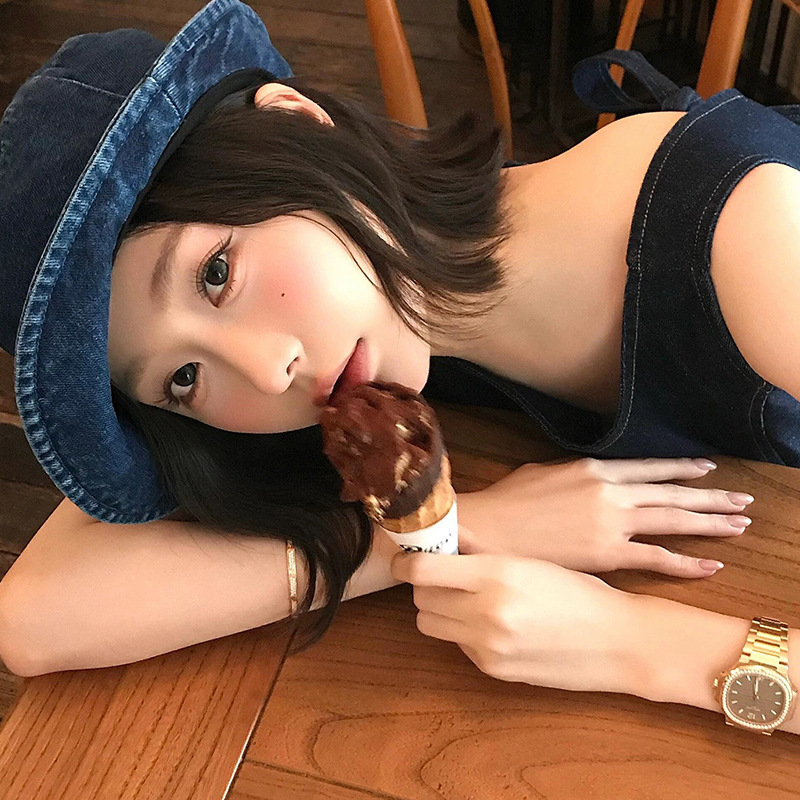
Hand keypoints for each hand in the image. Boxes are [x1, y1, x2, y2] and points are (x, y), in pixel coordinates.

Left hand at [390, 550, 641, 693]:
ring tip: (465, 598)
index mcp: (496, 576)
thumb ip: (483, 551)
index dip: (407, 563)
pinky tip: (494, 623)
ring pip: (430, 624)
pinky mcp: (491, 670)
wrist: (618, 641)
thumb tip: (446, 535)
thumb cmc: (579, 591)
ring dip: (438, 610)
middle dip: (426, 585)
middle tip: (444, 575)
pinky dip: (463, 632)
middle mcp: (485, 613)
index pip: (422, 571)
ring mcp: (486, 647)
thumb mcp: (531, 560)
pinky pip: (457, 645)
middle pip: (421, 599)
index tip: (407, 558)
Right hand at [455, 457, 752, 577]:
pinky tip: (710, 565)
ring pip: (673, 521)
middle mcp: (611, 491)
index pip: (650, 468)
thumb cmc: (509, 501)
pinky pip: (657, 558)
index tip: (706, 471)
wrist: (486, 528)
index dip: (681, 469)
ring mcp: (611, 521)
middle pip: (672, 494)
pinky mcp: (607, 553)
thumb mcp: (544, 472)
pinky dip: (687, 563)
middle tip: (741, 500)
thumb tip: (591, 479)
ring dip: (710, 523)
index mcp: (594, 468)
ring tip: (739, 524)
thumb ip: (576, 474)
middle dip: (710, 497)